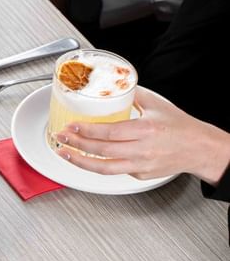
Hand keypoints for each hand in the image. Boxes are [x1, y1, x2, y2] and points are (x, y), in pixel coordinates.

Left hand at [53, 87, 229, 182]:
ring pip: (104, 168)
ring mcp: (140, 165)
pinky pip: (115, 170)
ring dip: (80, 161)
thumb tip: (112, 85)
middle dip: (76, 145)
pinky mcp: (140, 175)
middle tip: (61, 137)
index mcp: (145, 130)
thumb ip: (132, 94)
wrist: (199, 148)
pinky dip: (98, 165)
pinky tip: (86, 158)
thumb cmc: (180, 127)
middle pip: (101, 151)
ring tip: (64, 153)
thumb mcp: (156, 104)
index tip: (70, 126)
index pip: (108, 132)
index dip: (86, 131)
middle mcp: (142, 150)